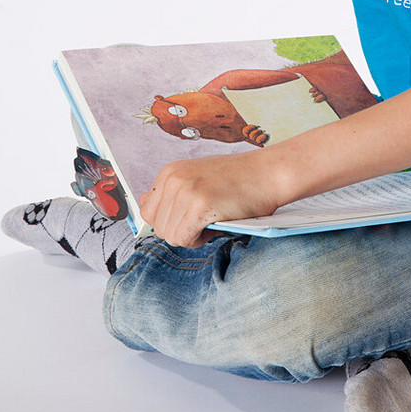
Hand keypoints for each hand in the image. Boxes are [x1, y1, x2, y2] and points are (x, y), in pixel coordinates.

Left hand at [139, 151, 282, 247]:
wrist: (267, 173)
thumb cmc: (237, 180)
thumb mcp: (195, 178)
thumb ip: (170, 192)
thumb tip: (143, 204)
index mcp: (169, 172)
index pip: (147, 211)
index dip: (169, 221)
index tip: (190, 217)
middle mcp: (173, 179)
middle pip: (158, 226)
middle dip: (181, 230)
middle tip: (205, 220)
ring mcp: (185, 191)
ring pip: (171, 235)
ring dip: (191, 236)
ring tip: (212, 220)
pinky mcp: (199, 206)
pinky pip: (184, 238)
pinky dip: (199, 239)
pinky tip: (215, 225)